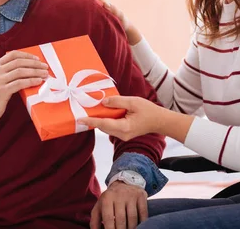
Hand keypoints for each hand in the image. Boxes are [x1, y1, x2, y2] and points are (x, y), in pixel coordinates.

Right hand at [0, 51, 48, 134]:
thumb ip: (6, 74)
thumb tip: (26, 71)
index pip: (13, 55)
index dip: (27, 55)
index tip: (37, 59)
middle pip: (19, 62)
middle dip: (34, 64)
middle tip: (45, 67)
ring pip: (21, 71)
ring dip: (35, 72)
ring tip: (45, 74)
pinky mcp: (1, 91)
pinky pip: (20, 83)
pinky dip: (31, 81)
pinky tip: (38, 82)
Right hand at [64, 0, 141, 44]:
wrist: (124, 26)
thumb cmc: (122, 22)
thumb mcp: (120, 17)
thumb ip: (115, 12)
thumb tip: (108, 6)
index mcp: (103, 1)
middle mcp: (98, 1)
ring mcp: (96, 6)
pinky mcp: (94, 10)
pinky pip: (84, 3)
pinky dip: (77, 1)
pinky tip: (69, 3)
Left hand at [80, 96, 194, 143]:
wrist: (160, 121)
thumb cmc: (149, 111)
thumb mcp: (133, 102)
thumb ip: (117, 101)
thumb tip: (103, 102)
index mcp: (124, 127)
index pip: (103, 124)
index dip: (91, 121)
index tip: (80, 119)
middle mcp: (122, 134)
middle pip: (103, 127)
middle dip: (93, 119)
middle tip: (84, 110)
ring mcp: (123, 136)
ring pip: (106, 128)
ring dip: (100, 120)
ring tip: (92, 110)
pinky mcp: (124, 134)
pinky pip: (111, 128)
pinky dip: (106, 121)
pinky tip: (105, 113)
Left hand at [90, 181, 147, 228]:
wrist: (124, 182)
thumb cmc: (110, 199)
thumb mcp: (99, 206)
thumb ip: (95, 221)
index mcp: (107, 198)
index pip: (108, 218)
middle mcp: (119, 195)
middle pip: (121, 219)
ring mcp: (131, 195)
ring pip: (133, 218)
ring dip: (131, 228)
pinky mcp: (141, 196)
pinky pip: (143, 213)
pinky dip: (142, 222)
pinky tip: (139, 226)